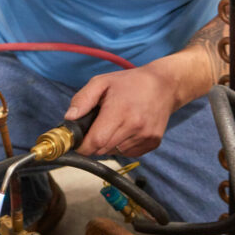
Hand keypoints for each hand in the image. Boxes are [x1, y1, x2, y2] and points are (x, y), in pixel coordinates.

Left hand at [64, 60, 181, 158]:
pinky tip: (126, 129)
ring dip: (109, 144)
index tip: (79, 142)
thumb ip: (82, 99)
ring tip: (114, 125)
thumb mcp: (102, 82)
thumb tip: (69, 118)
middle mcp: (135, 127)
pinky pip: (128, 153)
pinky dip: (122, 145)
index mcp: (120, 111)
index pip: (96, 142)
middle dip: (94, 143)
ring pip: (115, 152)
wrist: (164, 85)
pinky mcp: (153, 143)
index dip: (83, 146)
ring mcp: (146, 136)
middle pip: (103, 149)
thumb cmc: (130, 83)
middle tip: (96, 128)